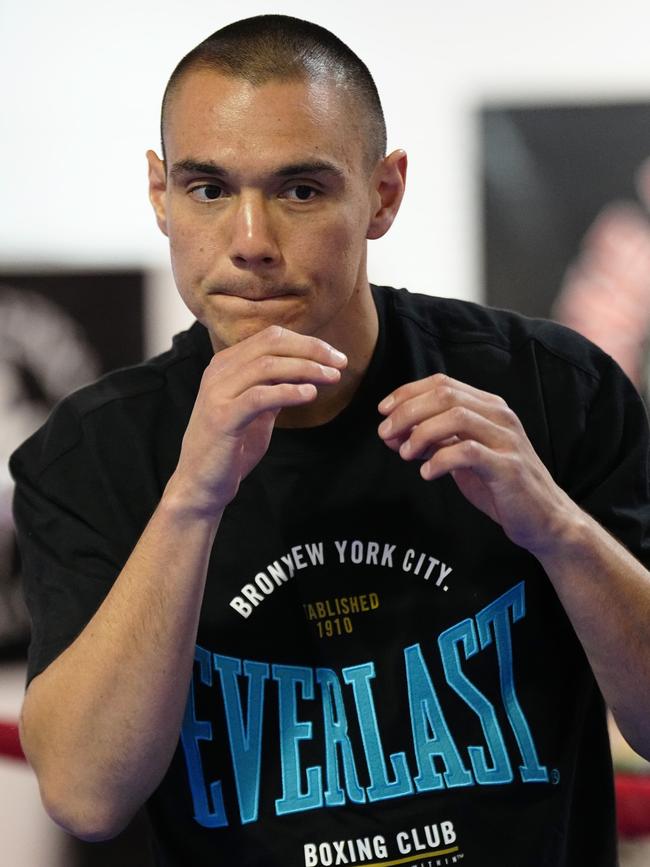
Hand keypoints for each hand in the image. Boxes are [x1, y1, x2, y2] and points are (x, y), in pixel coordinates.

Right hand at [166, 325, 346, 519]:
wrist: (201, 483)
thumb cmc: (231, 447)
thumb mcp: (257, 410)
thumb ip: (274, 387)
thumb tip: (306, 369)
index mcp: (226, 365)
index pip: (271, 338)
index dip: (307, 342)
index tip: (335, 357)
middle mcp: (218, 372)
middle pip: (271, 344)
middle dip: (312, 350)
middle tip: (340, 363)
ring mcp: (217, 393)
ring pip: (267, 366)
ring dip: (306, 369)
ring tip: (333, 378)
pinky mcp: (221, 418)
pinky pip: (259, 396)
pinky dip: (288, 392)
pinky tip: (310, 394)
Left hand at [377, 373, 576, 556]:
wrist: (544, 520)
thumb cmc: (500, 486)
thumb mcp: (462, 456)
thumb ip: (435, 439)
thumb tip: (395, 431)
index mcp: (488, 407)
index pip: (442, 383)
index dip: (407, 393)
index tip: (383, 411)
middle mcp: (500, 416)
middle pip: (445, 395)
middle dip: (407, 412)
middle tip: (386, 434)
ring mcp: (507, 440)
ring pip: (456, 417)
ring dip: (421, 433)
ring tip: (406, 454)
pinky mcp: (508, 467)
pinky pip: (467, 452)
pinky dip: (440, 460)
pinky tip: (427, 474)